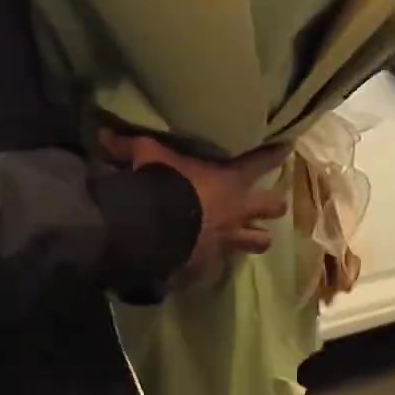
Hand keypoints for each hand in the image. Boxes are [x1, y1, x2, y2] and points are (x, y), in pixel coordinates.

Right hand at [101, 130, 289, 273]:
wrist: (154, 230)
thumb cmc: (163, 184)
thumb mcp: (147, 156)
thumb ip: (131, 145)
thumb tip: (104, 131)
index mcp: (231, 180)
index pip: (261, 162)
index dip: (276, 154)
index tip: (289, 146)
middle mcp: (237, 210)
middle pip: (271, 208)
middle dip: (273, 205)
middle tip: (274, 203)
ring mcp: (227, 239)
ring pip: (257, 241)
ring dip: (256, 237)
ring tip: (257, 237)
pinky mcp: (211, 262)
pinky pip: (221, 262)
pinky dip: (217, 260)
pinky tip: (211, 260)